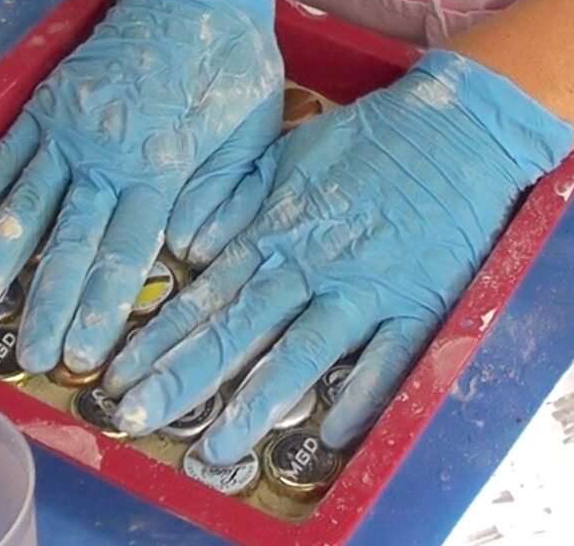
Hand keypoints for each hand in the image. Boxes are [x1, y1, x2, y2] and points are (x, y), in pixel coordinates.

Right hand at [0, 0, 282, 373]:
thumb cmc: (232, 64)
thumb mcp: (254, 131)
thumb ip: (225, 192)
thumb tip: (193, 252)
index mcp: (161, 167)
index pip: (126, 249)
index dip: (101, 304)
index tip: (81, 353)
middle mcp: (105, 154)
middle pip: (72, 239)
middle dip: (49, 302)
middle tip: (28, 356)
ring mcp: (68, 127)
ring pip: (27, 202)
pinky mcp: (47, 102)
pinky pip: (4, 152)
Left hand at [104, 50, 572, 461]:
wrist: (453, 129)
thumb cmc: (366, 139)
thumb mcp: (287, 155)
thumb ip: (239, 200)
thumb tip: (192, 245)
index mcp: (275, 231)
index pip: (206, 294)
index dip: (161, 338)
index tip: (119, 372)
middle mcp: (310, 265)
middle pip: (238, 329)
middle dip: (182, 376)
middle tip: (135, 413)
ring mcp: (364, 287)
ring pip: (302, 351)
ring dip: (257, 399)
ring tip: (216, 444)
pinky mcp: (419, 303)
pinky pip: (387, 359)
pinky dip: (361, 395)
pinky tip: (330, 432)